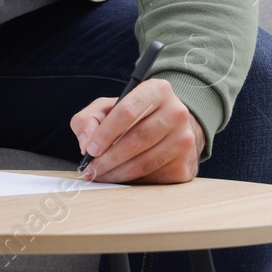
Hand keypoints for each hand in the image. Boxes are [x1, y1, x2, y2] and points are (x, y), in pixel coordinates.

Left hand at [70, 78, 203, 183]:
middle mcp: (177, 113)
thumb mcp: (107, 108)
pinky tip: (119, 177)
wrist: (170, 130)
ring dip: (116, 173)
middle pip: (136, 140)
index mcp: (157, 91)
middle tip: (90, 169)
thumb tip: (86, 143)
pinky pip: (154, 178)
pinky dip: (132, 181)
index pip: (127, 111)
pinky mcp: (186, 165)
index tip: (90, 149)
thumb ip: (88, 119)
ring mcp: (185, 140)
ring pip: (144, 162)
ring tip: (99, 175)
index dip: (105, 133)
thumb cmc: (134, 117)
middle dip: (107, 159)